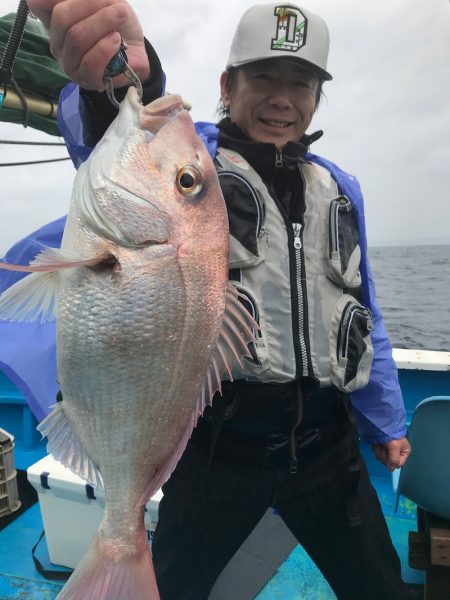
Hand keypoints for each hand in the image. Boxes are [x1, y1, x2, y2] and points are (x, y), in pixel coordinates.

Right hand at [27, 0, 149, 90]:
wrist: (137, 50)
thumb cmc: (118, 23)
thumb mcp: (103, 0)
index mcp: (55, 20)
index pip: (38, 4)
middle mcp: (57, 42)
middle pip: (62, 18)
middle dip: (92, 6)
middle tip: (117, 7)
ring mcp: (70, 63)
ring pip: (77, 39)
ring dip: (103, 24)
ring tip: (120, 19)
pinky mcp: (86, 80)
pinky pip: (90, 64)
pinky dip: (106, 48)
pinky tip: (117, 41)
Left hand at [371, 437, 410, 471]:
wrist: (380, 425)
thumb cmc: (390, 435)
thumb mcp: (394, 447)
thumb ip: (394, 459)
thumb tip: (391, 470)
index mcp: (404, 452)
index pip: (399, 464)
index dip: (393, 462)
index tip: (389, 455)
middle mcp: (396, 453)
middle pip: (389, 463)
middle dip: (385, 455)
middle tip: (384, 447)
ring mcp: (388, 451)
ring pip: (382, 459)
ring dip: (379, 452)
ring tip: (380, 444)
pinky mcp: (381, 449)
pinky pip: (377, 454)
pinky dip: (376, 449)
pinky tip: (377, 444)